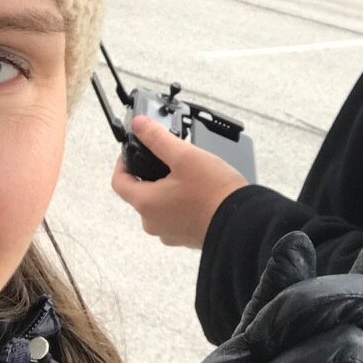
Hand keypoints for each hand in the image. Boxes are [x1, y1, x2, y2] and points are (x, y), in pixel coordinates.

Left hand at [111, 114, 247, 246]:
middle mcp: (153, 222)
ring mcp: (170, 233)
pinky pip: (175, 217)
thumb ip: (158, 139)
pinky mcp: (186, 237)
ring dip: (167, 189)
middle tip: (169, 159)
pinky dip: (181, 203)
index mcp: (146, 203)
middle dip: (151, 175)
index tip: (135, 150)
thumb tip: (139, 125)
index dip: (122, 163)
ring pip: (159, 206)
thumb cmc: (214, 191)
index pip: (119, 182)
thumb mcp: (185, 156)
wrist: (243, 223)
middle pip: (140, 194)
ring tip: (189, 175)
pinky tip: (200, 192)